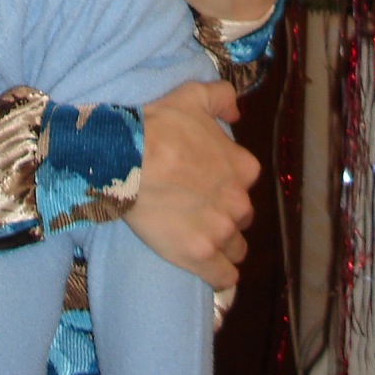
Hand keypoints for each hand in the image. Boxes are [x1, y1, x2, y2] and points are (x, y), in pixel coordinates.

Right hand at [124, 80, 258, 289]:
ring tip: (203, 242)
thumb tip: (236, 114)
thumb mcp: (194, 96)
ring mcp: (220, 231)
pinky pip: (223, 277)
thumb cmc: (160, 126)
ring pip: (235, 249)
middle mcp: (238, 202)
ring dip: (224, 247)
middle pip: (241, 218)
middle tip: (201, 212)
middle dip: (226, 216)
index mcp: (242, 167)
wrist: (129, 159)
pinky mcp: (199, 256)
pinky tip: (209, 270)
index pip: (245, 182)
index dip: (227, 183)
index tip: (208, 184)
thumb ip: (222, 98)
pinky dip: (219, 276)